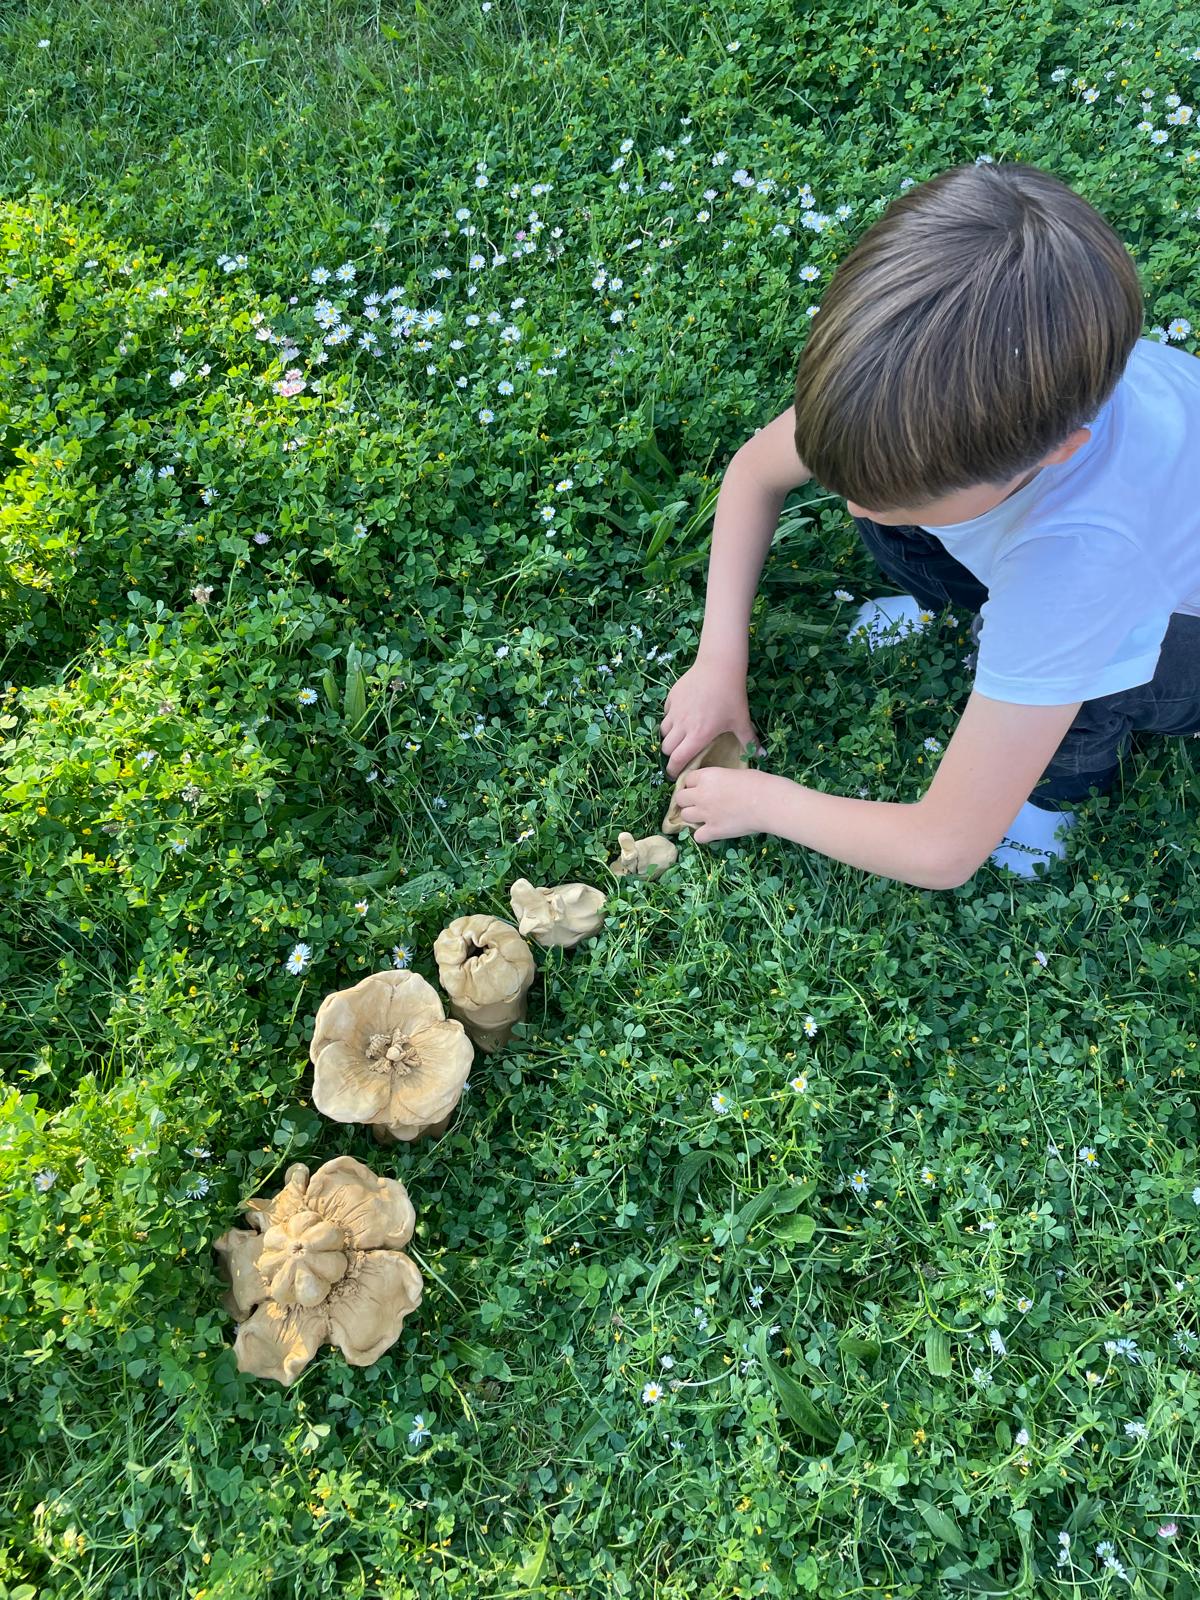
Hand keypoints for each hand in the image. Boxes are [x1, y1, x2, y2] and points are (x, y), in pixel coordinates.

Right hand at [660, 653, 758, 779]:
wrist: (719, 666)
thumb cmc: (731, 695)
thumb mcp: (741, 720)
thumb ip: (749, 741)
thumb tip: (762, 756)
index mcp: (697, 735)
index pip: (678, 760)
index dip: (674, 770)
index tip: (675, 775)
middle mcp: (682, 725)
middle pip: (666, 748)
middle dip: (671, 755)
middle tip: (680, 754)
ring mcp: (675, 711)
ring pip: (663, 731)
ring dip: (670, 737)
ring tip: (680, 736)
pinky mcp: (671, 697)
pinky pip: (666, 714)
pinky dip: (671, 719)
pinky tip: (682, 716)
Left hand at [673, 767, 778, 842]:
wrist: (768, 802)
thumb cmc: (758, 783)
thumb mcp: (736, 772)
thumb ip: (721, 780)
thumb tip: (721, 785)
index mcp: (707, 776)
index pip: (687, 779)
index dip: (693, 785)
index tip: (700, 788)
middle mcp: (701, 794)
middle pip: (680, 798)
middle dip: (688, 801)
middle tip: (700, 803)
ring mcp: (705, 814)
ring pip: (685, 816)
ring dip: (692, 817)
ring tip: (705, 818)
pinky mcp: (713, 831)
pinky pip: (697, 836)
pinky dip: (703, 835)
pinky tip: (712, 832)